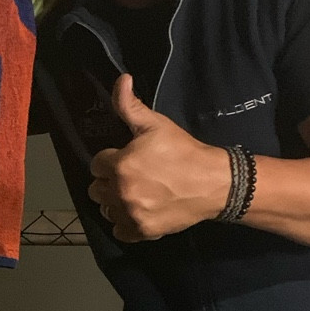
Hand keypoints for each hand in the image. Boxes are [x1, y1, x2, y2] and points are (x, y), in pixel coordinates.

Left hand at [88, 75, 229, 241]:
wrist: (213, 183)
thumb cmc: (184, 151)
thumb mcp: (156, 124)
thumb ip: (130, 104)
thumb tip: (121, 79)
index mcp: (119, 164)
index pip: (96, 164)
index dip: (111, 160)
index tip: (127, 159)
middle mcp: (121, 191)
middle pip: (96, 189)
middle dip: (109, 181)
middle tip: (132, 176)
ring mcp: (131, 214)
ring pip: (106, 210)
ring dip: (115, 203)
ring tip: (135, 194)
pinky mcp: (142, 231)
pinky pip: (119, 230)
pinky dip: (125, 223)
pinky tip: (139, 211)